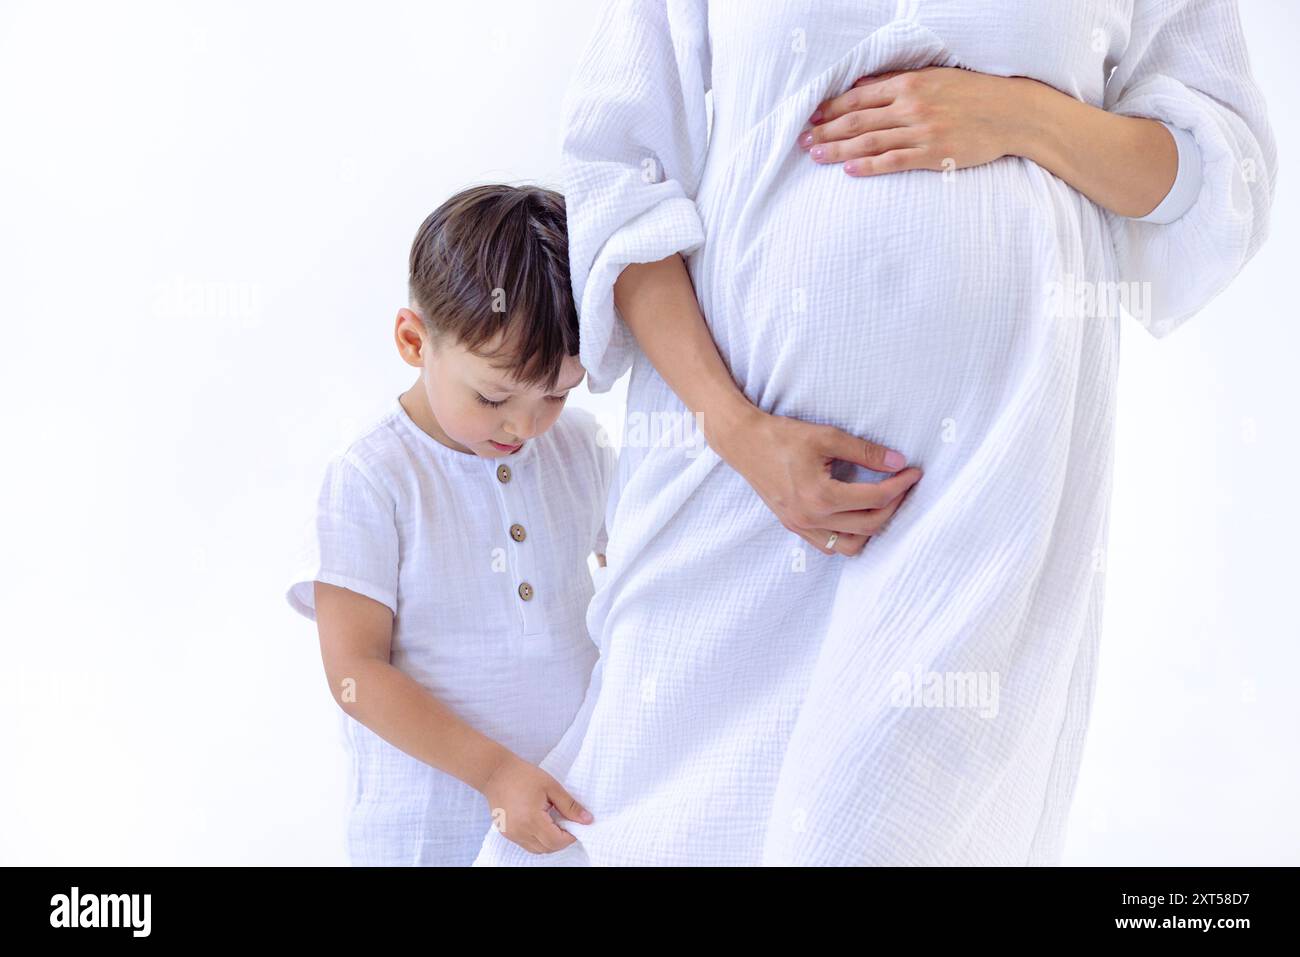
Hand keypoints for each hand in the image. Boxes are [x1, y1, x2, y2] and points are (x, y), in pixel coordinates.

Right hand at [481, 751, 593, 853]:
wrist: (495, 773)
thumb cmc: (524, 776)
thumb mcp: (552, 787)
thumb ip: (570, 806)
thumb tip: (587, 820)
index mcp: (532, 819)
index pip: (557, 841)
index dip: (570, 836)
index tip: (575, 824)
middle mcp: (520, 831)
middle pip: (548, 848)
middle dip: (561, 840)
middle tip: (565, 822)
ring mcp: (511, 834)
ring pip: (537, 849)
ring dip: (549, 841)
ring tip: (552, 821)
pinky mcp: (506, 833)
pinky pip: (527, 844)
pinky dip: (537, 839)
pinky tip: (540, 823)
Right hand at [708, 406, 922, 556]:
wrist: (743, 443)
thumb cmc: (782, 436)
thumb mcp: (827, 437)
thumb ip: (866, 452)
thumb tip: (898, 462)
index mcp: (820, 496)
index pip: (875, 499)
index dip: (900, 485)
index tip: (913, 471)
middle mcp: (811, 518)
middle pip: (869, 525)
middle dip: (894, 505)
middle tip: (903, 485)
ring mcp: (800, 526)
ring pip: (850, 546)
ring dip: (872, 529)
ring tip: (882, 505)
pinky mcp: (793, 526)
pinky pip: (829, 546)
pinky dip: (848, 536)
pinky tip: (855, 516)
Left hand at [797, 66, 1036, 175]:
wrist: (1012, 113)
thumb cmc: (972, 94)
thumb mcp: (935, 77)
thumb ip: (897, 81)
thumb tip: (862, 85)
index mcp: (910, 84)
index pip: (860, 97)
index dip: (831, 108)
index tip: (811, 117)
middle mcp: (912, 106)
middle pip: (858, 120)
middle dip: (826, 131)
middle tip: (802, 141)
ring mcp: (922, 131)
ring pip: (870, 141)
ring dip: (838, 149)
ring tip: (815, 156)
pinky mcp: (933, 154)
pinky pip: (894, 161)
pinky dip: (869, 166)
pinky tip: (848, 170)